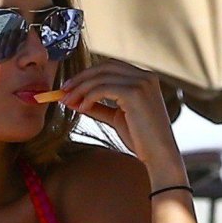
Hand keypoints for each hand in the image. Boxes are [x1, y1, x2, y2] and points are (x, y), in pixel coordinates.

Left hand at [58, 60, 183, 180]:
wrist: (159, 155)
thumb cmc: (141, 139)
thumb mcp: (116, 117)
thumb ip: (99, 106)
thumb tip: (74, 100)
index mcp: (144, 78)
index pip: (110, 66)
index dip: (88, 74)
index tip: (70, 86)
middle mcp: (145, 76)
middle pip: (104, 67)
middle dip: (81, 77)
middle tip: (63, 91)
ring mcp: (142, 82)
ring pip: (101, 77)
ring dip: (80, 88)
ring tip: (68, 101)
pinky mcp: (135, 93)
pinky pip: (103, 88)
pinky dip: (89, 96)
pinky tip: (82, 108)